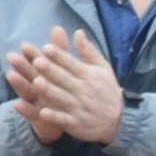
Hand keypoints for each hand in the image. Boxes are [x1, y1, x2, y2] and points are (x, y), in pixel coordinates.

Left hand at [4, 27, 124, 146]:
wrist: (119, 120)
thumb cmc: (107, 90)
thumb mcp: (103, 68)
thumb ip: (88, 51)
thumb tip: (77, 32)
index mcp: (89, 75)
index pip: (71, 63)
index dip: (59, 56)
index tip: (46, 48)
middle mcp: (83, 90)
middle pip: (64, 79)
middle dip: (51, 70)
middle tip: (37, 61)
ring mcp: (79, 107)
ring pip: (62, 98)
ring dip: (50, 91)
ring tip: (36, 82)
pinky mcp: (75, 123)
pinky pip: (63, 119)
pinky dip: (54, 116)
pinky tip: (43, 112)